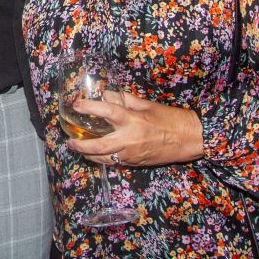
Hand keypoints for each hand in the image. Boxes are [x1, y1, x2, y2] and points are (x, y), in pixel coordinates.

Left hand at [66, 92, 202, 167]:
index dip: (89, 108)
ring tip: (78, 147)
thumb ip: (125, 101)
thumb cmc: (169, 119)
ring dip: (88, 154)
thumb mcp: (147, 105)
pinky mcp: (135, 163)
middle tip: (70, 140)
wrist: (188, 139)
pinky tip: (95, 154)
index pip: (107, 112)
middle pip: (98, 146)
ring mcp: (132, 154)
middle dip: (81, 145)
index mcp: (133, 121)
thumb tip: (108, 96)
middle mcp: (130, 139)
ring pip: (104, 158)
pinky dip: (102, 158)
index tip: (76, 105)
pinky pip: (114, 162)